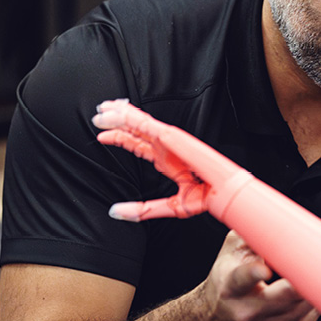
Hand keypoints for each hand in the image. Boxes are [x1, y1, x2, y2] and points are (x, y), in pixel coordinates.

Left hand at [92, 99, 242, 220]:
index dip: (121, 138)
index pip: (139, 145)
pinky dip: (128, 117)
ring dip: (120, 114)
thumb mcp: (169, 206)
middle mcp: (166, 148)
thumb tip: (115, 211)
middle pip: (137, 129)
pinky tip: (113, 113)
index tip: (102, 137)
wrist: (221, 192)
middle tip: (100, 113)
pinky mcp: (170, 136)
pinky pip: (144, 123)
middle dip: (118, 120)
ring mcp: (167, 140)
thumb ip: (142, 210)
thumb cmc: (205, 199)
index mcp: (167, 161)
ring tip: (103, 108)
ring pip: (139, 122)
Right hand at [198, 231, 319, 320]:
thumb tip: (276, 219)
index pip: (242, 279)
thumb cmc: (225, 283)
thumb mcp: (229, 254)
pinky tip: (316, 293)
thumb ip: (250, 234)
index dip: (254, 273)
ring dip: (315, 291)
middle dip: (304, 281)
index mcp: (231, 286)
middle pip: (283, 297)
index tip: (264, 268)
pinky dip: (314, 307)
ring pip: (300, 309)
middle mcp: (245, 312)